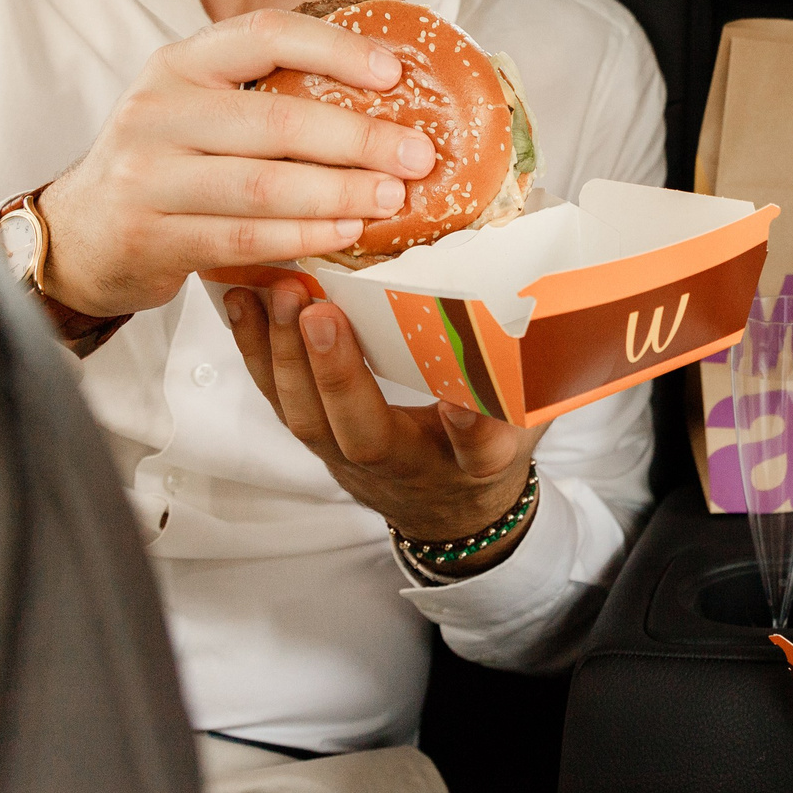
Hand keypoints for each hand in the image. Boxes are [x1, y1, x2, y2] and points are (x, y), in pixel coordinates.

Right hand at [38, 9, 440, 316]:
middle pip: (277, 119)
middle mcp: (158, 111)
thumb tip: (386, 89)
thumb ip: (267, 91)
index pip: (265, 34)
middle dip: (358, 138)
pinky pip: (242, 237)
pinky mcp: (151, 235)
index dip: (336, 48)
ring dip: (339, 192)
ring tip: (392, 198)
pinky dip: (302, 236)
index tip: (394, 73)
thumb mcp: (199, 106)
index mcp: (180, 64)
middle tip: (417, 156)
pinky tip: (345, 233)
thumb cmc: (167, 162)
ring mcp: (147, 176)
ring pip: (263, 184)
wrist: (81, 232)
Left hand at [225, 282, 541, 558]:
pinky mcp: (318, 441)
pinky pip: (280, 401)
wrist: (450, 514)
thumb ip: (533, 367)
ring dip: (286, 355)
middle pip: (365, 435)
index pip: (479, 452)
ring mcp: (351, 460)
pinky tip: (243, 303)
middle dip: (338, 376)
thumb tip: (550, 278)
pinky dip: (257, 351)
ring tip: (279, 293)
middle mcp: (406, 467)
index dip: (471, 428)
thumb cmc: (491, 452)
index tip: (465, 400)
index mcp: (474, 465)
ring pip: (307, 420)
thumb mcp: (529, 420)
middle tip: (321, 313)